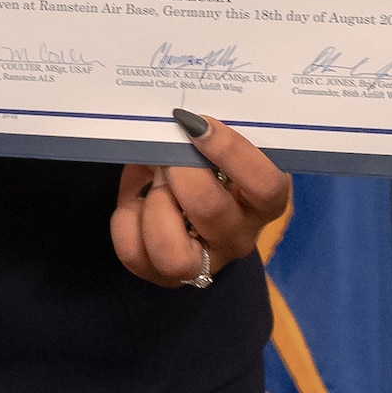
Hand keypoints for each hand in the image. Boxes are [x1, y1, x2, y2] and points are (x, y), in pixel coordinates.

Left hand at [110, 113, 290, 288]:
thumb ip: (206, 134)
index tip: (198, 123)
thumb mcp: (217, 147)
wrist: (194, 203)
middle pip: (210, 211)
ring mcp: (202, 264)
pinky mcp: (163, 276)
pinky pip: (134, 254)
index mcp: (264, 203)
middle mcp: (238, 238)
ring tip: (154, 182)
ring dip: (154, 206)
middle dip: (179, 172)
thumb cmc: (211, 166)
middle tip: (169, 153)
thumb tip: (174, 117)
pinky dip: (126, 220)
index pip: (265, 185)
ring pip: (172, 254)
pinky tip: (136, 201)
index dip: (231, 151)